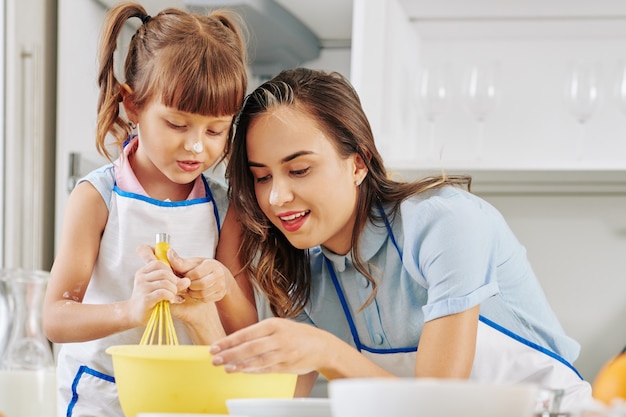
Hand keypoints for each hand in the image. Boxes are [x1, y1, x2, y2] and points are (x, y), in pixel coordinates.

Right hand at [131, 245, 189, 326]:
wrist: (135, 315)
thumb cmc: (150, 299)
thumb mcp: (160, 287)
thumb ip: (173, 281)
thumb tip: (187, 281)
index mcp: (143, 272)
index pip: (159, 264)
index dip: (170, 271)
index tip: (172, 281)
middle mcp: (141, 278)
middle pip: (164, 273)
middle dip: (174, 281)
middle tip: (176, 290)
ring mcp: (142, 288)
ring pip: (165, 282)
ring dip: (173, 290)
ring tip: (173, 296)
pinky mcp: (145, 299)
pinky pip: (163, 293)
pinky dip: (170, 296)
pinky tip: (170, 300)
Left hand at [167, 248, 233, 303]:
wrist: (216, 275)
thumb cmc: (200, 268)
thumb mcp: (191, 263)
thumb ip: (180, 261)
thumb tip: (169, 252)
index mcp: (211, 264)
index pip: (196, 273)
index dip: (187, 277)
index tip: (185, 276)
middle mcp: (219, 274)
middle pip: (201, 284)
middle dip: (190, 286)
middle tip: (186, 284)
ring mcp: (221, 285)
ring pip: (203, 294)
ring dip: (193, 293)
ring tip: (190, 288)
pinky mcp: (220, 294)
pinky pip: (206, 299)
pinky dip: (198, 297)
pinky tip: (196, 292)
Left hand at [209, 317, 330, 373]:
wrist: (322, 346)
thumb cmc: (299, 335)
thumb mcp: (281, 326)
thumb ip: (261, 333)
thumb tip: (236, 342)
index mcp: (275, 324)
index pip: (246, 333)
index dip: (229, 341)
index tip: (215, 347)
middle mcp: (279, 338)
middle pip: (249, 347)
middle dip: (230, 354)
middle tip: (215, 359)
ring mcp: (283, 353)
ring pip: (257, 360)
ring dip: (239, 365)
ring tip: (226, 368)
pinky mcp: (287, 366)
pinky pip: (266, 369)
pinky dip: (253, 371)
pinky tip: (242, 371)